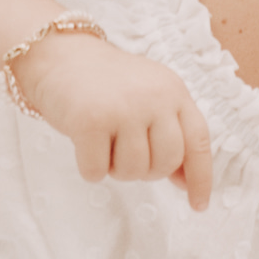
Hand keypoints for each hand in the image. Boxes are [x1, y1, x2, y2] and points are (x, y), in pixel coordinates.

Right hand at [11, 28, 215, 205]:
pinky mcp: (90, 121)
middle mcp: (154, 97)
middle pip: (165, 162)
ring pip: (133, 171)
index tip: (198, 205)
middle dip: (146, 170)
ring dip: (115, 169)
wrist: (57, 54)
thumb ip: (169, 131)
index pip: (198, 141)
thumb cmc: (102, 82)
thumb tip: (185, 183)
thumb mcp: (147, 96)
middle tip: (124, 154)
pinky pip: (97, 172)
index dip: (201, 178)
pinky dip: (90, 168)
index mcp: (173, 90)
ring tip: (104, 143)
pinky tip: (84, 145)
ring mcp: (123, 108)